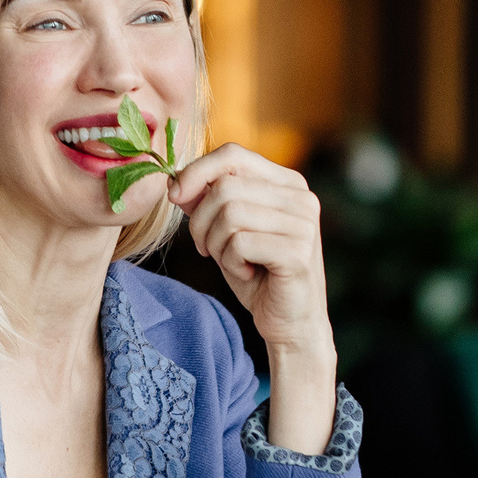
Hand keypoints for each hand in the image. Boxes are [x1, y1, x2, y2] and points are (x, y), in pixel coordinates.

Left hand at [170, 145, 337, 454]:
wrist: (288, 323)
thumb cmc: (257, 272)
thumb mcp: (226, 230)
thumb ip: (206, 199)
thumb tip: (174, 180)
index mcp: (287, 182)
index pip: (233, 154)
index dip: (196, 171)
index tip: (174, 197)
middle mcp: (301, 196)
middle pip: (225, 186)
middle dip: (200, 220)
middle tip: (205, 247)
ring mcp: (303, 223)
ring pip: (229, 213)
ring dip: (216, 243)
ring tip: (230, 260)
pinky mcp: (297, 252)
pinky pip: (239, 243)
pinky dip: (230, 261)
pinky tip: (246, 272)